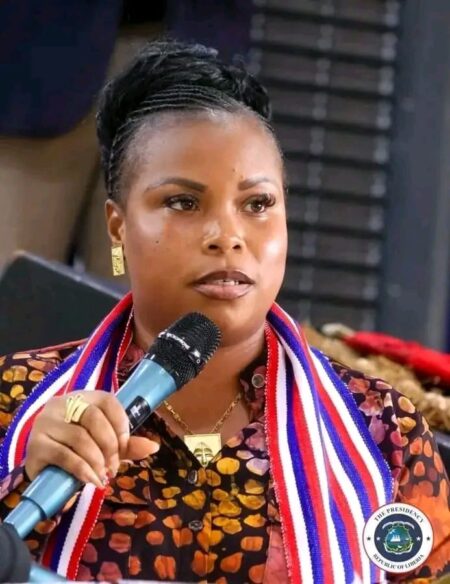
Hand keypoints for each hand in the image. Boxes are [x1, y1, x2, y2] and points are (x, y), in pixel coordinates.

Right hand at [24, 391, 158, 487]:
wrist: (42, 466)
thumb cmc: (76, 450)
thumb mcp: (103, 444)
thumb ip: (126, 445)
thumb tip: (154, 447)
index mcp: (82, 398)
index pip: (107, 401)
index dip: (121, 423)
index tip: (125, 446)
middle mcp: (61, 405)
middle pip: (94, 418)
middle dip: (110, 446)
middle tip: (114, 468)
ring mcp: (46, 424)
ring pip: (80, 438)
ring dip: (97, 461)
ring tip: (103, 476)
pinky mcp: (36, 446)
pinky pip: (65, 456)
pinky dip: (83, 470)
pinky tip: (91, 481)